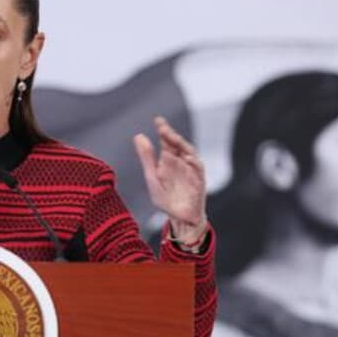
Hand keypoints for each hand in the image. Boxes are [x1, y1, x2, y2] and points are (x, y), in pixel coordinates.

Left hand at [133, 116, 206, 243]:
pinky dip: (194, 163)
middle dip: (172, 135)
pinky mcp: (199, 181)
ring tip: (173, 137)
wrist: (178, 217)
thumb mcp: (152, 176)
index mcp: (169, 160)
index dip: (164, 130)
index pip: (167, 141)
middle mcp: (181, 162)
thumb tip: (138, 135)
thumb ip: (146, 157)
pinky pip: (199, 170)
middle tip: (163, 127)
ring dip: (183, 145)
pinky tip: (187, 157)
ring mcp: (191, 171)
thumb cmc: (165, 197)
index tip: (158, 120)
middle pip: (179, 145)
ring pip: (190, 153)